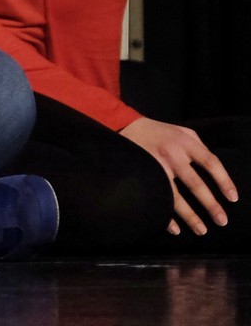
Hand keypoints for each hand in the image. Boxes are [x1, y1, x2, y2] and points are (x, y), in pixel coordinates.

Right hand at [120, 116, 238, 236]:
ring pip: (175, 196)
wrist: (125, 126)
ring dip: (190, 216)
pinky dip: (165, 216)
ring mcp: (155, 166)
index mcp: (185, 142)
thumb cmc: (160, 132)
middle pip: (195, 184)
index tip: (232, 199)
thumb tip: (215, 169)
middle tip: (222, 221)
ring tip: (201, 230)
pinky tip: (175, 229)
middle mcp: (171, 155)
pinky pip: (156, 198)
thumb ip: (199, 146)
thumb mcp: (182, 131)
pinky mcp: (142, 174)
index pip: (211, 163)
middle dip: (210, 205)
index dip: (224, 181)